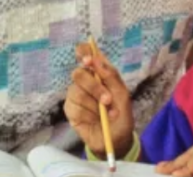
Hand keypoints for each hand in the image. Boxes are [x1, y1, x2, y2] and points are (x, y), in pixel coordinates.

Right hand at [64, 43, 133, 158]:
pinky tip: (93, 120)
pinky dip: (87, 114)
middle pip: (79, 73)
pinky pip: (74, 106)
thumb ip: (111, 76)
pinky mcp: (70, 108)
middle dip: (94, 87)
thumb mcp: (122, 95)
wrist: (115, 140)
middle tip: (107, 100)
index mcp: (98, 72)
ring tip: (104, 115)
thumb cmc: (121, 115)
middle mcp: (85, 80)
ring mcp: (75, 94)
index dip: (83, 52)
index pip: (85, 52)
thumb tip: (96, 60)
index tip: (88, 60)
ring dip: (93, 105)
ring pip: (76, 91)